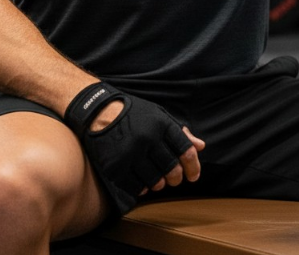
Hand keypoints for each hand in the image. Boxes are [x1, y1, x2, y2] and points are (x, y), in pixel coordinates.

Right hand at [64, 83, 204, 213]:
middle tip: (174, 179)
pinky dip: (142, 189)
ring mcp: (130, 154)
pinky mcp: (115, 166)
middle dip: (176, 178)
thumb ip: (179, 132)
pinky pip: (135, 187)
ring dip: (160, 184)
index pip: (186, 151)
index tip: (193, 176)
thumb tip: (201, 147)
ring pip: (155, 181)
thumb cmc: (132, 113)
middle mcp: (147, 139)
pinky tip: (142, 184)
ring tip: (158, 181)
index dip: (194, 167)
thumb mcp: (158, 115)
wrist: (97, 111)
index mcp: (161, 124)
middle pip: (172, 169)